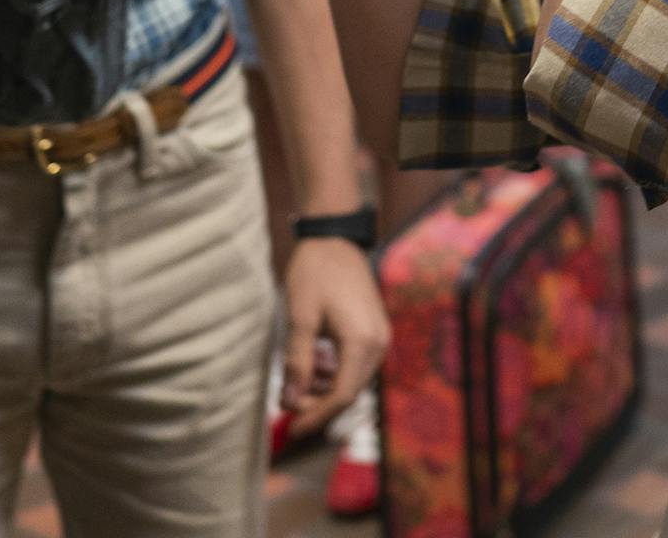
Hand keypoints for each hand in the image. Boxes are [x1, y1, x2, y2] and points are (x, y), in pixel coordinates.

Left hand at [280, 236, 389, 439]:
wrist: (334, 237)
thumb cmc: (315, 273)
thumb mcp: (300, 318)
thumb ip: (297, 364)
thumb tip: (291, 402)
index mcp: (362, 342)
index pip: (341, 396)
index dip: (315, 417)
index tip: (291, 429)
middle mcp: (378, 343)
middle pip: (350, 392)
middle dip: (319, 406)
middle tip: (287, 406)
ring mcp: (379, 336)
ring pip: (353, 380)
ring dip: (325, 391)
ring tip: (296, 385)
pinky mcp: (374, 330)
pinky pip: (356, 364)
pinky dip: (334, 374)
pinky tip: (314, 368)